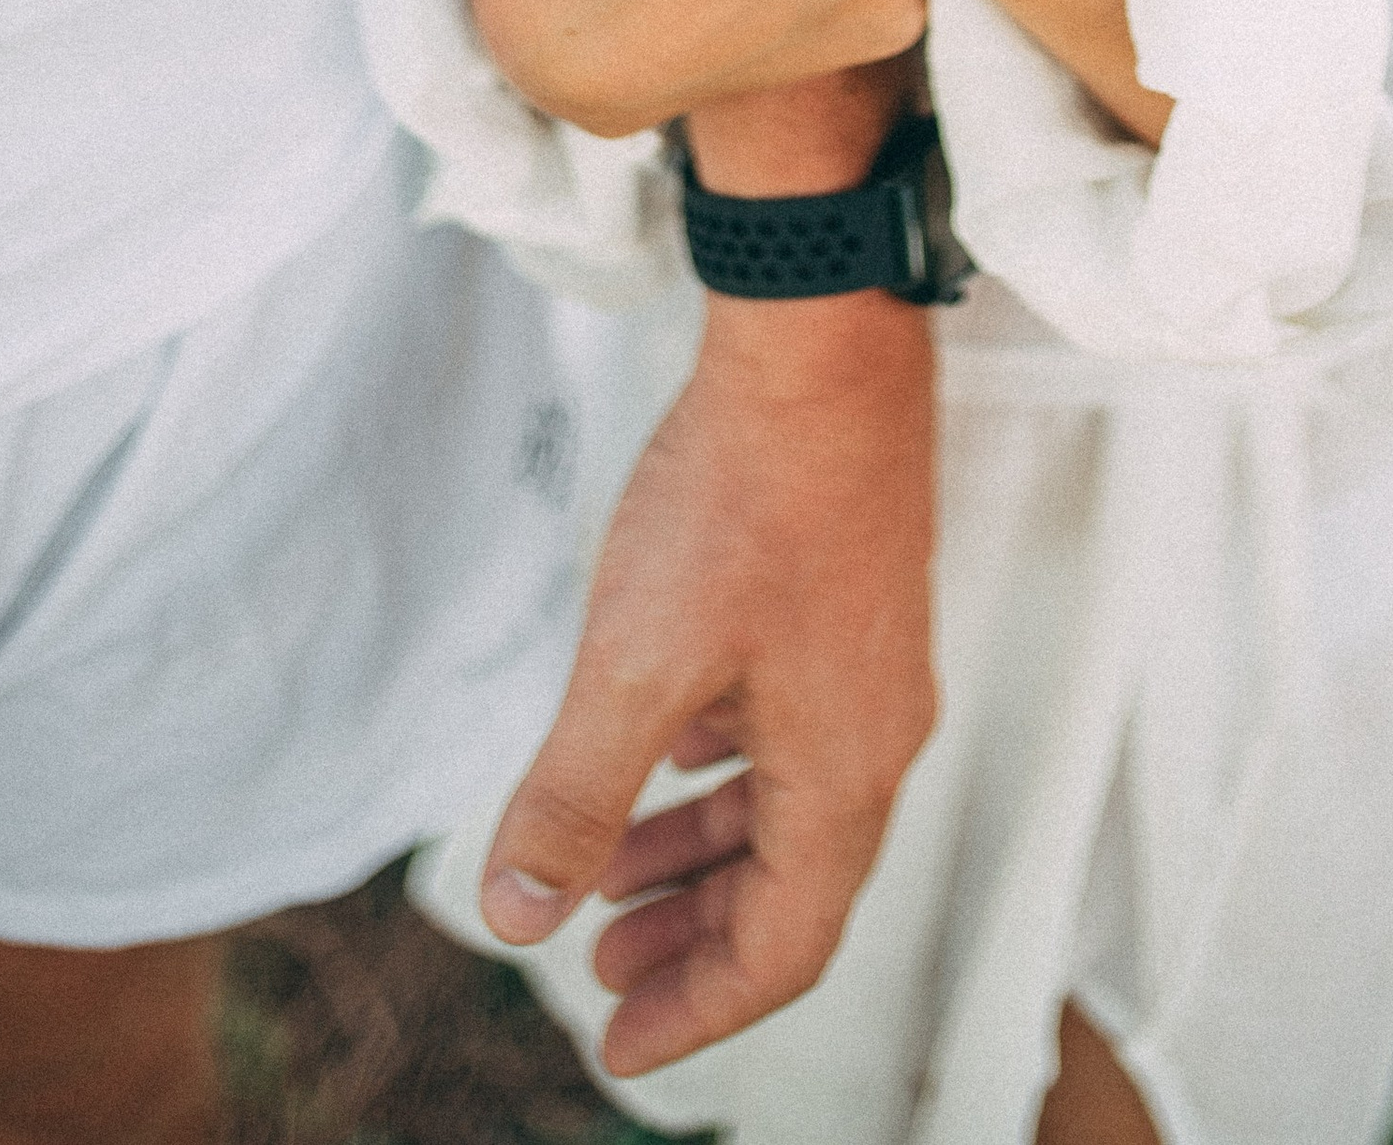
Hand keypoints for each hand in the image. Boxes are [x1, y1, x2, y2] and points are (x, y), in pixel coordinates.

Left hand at [478, 291, 936, 1075]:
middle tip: (605, 977)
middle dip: (694, 942)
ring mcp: (868, 665)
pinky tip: (666, 752)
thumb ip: (575, 797)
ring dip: (700, 852)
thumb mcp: (635, 663)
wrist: (819, 348)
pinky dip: (722, 770)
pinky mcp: (846, 604)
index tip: (619, 1045)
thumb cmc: (743, 499)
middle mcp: (874, 733)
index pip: (783, 947)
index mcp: (841, 774)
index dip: (700, 1008)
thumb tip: (518, 917)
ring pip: (787, 805)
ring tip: (612, 879)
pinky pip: (789, 732)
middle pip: (792, 887)